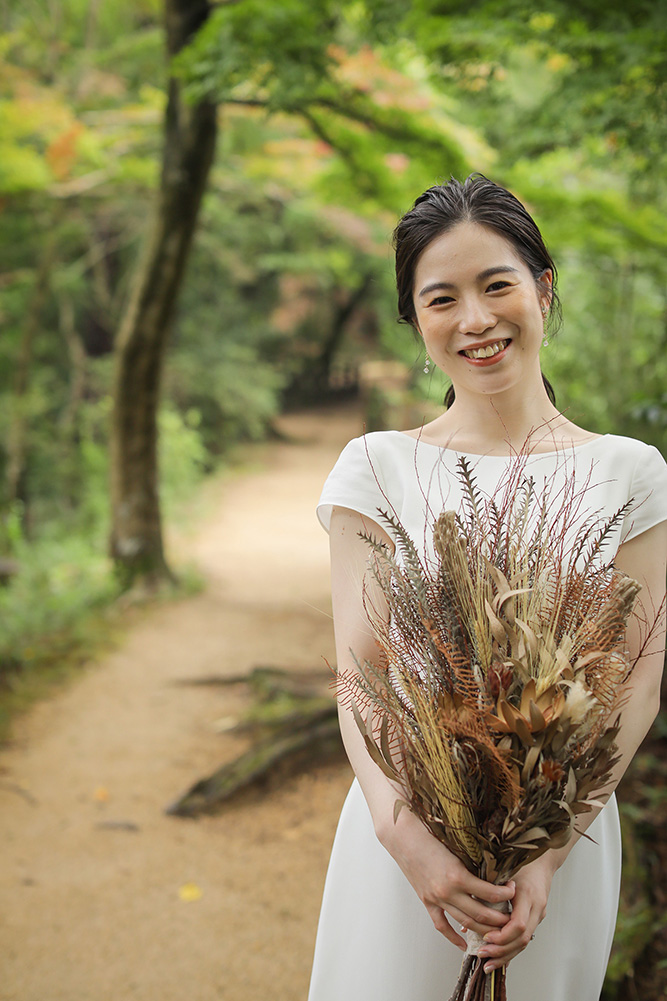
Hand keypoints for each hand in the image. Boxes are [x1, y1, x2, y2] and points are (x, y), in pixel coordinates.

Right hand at [379, 807, 514, 950]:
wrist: (403, 836)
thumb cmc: (429, 834)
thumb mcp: (456, 846)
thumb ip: (472, 861)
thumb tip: (493, 869)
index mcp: (457, 875)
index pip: (490, 893)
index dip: (506, 894)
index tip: (514, 890)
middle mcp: (447, 891)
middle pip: (481, 914)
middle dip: (500, 919)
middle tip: (512, 918)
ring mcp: (436, 898)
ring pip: (465, 922)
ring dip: (483, 930)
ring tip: (498, 932)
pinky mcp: (427, 901)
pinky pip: (442, 925)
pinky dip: (454, 937)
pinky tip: (464, 944)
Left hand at [476, 854, 555, 970]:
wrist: (542, 859)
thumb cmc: (520, 861)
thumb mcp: (503, 870)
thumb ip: (488, 889)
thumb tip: (468, 906)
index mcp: (528, 894)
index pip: (518, 924)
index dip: (502, 934)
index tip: (486, 937)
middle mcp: (536, 907)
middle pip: (522, 938)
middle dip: (501, 950)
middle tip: (483, 954)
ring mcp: (539, 914)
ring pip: (525, 942)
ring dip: (506, 955)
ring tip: (488, 963)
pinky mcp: (537, 918)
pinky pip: (525, 938)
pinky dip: (512, 949)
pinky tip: (500, 959)